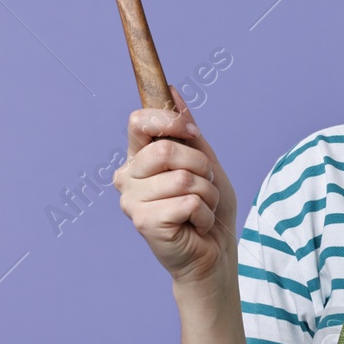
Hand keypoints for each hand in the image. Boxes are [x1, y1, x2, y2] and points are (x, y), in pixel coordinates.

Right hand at [112, 84, 237, 286]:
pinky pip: (188, 201)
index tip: (192, 132)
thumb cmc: (208, 207)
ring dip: (207, 193)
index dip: (168, 121)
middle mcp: (127, 178)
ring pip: (183, 178)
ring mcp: (132, 201)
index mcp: (138, 158)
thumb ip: (186, 130)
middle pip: (165, 150)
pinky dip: (204, 213)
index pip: (137, 121)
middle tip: (204, 185)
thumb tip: (172, 90)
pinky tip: (196, 225)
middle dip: (200, 166)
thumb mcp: (204, 161)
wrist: (215, 253)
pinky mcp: (144, 222)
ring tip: (201, 208)